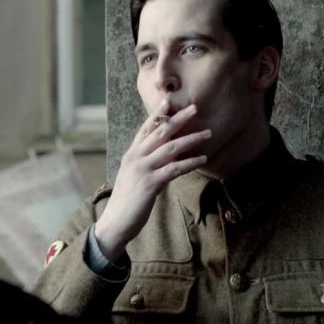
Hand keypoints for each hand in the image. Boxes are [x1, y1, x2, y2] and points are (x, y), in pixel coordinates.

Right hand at [94, 100, 209, 259]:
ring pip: (170, 148)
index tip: (169, 100)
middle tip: (196, 108)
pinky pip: (174, 169)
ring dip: (191, 139)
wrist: (115, 222)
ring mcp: (142, 169)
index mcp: (131, 154)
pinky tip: (202, 158)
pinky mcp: (150, 184)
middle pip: (160, 132)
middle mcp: (136, 157)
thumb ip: (146, 164)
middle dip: (179, 119)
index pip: (146, 128)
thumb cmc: (127, 201)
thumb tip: (166, 158)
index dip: (157, 114)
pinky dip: (190, 162)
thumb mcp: (133, 177)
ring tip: (208, 133)